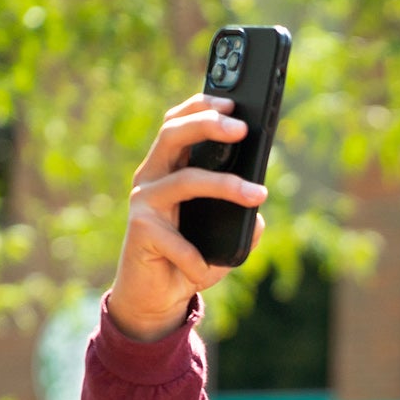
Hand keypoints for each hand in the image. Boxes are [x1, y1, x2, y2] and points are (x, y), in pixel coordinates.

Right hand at [109, 94, 268, 342]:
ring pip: (186, 180)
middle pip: (174, 135)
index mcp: (169, 168)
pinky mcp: (140, 231)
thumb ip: (242, 216)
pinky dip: (199, 259)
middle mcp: (151, 177)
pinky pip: (180, 241)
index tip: (234, 102)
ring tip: (259, 195)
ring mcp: (143, 202)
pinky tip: (205, 269)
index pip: (179, 123)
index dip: (202, 106)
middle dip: (208, 125)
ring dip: (226, 185)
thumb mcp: (225, 234)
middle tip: (242, 129)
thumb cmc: (193, 256)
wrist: (157, 296)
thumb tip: (259, 210)